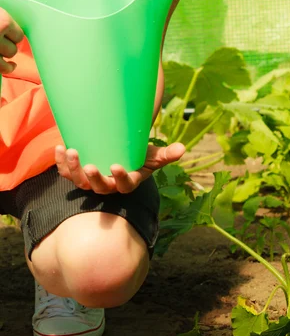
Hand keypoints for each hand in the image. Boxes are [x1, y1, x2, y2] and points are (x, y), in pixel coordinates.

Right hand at [0, 0, 23, 74]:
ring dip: (7, 57)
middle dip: (9, 45)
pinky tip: (9, 65)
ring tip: (5, 53)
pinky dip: (7, 68)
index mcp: (2, 21)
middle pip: (13, 47)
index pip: (18, 33)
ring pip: (8, 58)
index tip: (9, 32)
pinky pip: (2, 69)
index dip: (14, 33)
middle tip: (4, 41)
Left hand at [55, 142, 185, 193]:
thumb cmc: (139, 153)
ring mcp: (90, 180)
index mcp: (127, 182)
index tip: (116, 166)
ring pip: (79, 181)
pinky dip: (61, 163)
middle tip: (90, 165)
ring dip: (73, 168)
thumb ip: (167, 154)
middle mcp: (107, 185)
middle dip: (93, 178)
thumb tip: (183, 149)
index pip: (124, 185)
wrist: (120, 149)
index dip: (120, 178)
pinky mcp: (77, 173)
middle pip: (98, 188)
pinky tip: (60, 148)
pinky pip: (66, 173)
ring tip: (71, 151)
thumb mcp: (153, 154)